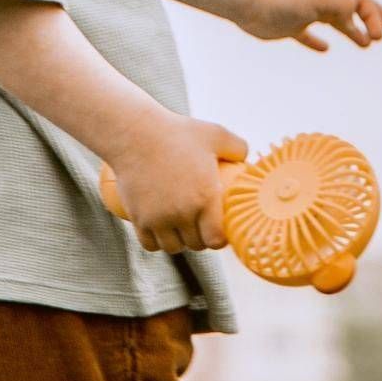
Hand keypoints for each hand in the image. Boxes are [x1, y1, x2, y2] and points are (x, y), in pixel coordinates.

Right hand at [109, 113, 249, 253]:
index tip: (219, 231)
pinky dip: (156, 242)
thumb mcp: (215, 134)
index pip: (217, 239)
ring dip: (178, 242)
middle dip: (200, 239)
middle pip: (195, 244)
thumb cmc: (176, 132)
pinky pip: (150, 244)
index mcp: (205, 198)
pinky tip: (161, 234)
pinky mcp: (139, 219)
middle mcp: (183, 213)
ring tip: (181, 231)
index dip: (220, 239)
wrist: (134, 133)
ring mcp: (159, 218)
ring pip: (173, 247)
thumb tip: (247, 159)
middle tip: (200, 227)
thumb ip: (237, 147)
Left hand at [237, 0, 381, 50]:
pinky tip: (325, 49)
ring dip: (352, 31)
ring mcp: (303, 12)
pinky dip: (317, 41)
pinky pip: (307, 34)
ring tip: (366, 45)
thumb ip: (341, 4)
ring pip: (334, 21)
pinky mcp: (286, 25)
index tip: (379, 36)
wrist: (247, 1)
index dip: (373, 16)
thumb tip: (355, 14)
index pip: (358, 0)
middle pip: (351, 7)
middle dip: (371, 17)